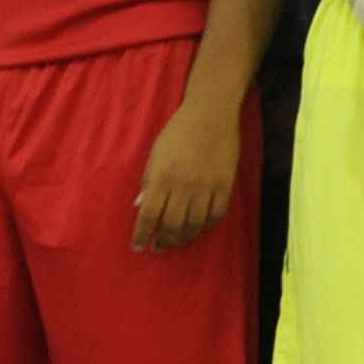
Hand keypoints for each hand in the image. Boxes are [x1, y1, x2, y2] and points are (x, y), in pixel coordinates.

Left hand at [133, 95, 237, 251]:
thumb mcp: (156, 153)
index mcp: (162, 177)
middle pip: (172, 225)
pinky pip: (216, 215)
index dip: (142, 235)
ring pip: (195, 225)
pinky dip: (207, 226)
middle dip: (164, 241)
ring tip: (177, 241)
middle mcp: (184, 187)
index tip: (138, 248)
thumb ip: (148, 181)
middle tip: (159, 247)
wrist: (211, 115)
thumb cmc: (178, 132)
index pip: (148, 214)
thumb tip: (139, 205)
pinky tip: (199, 227)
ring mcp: (206, 188)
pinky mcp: (225, 186)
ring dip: (184, 238)